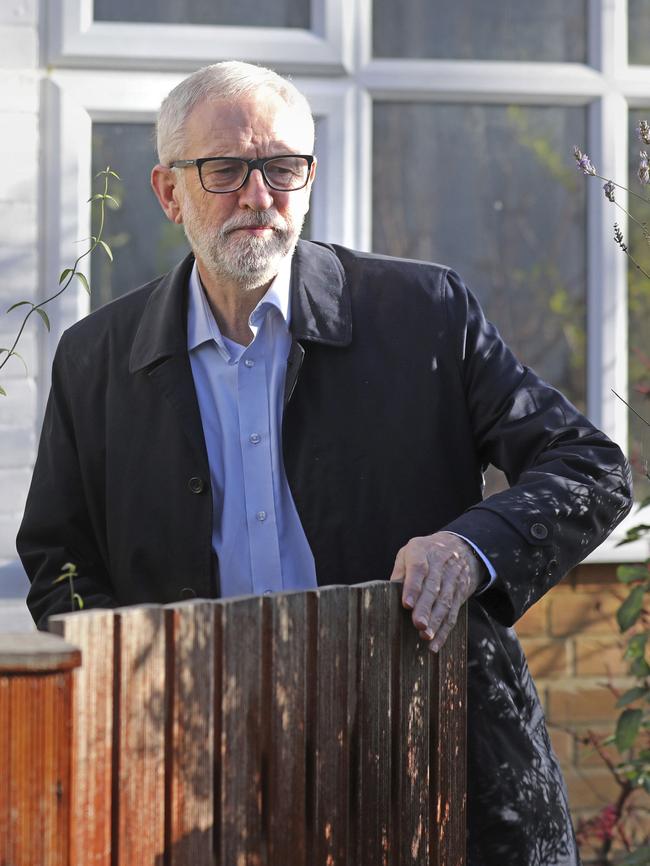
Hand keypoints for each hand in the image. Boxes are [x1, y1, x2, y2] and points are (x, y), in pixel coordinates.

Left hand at [389, 531, 482, 651]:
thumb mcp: (409, 552)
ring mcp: (452, 579)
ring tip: (426, 636)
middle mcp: (440, 564)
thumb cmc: (424, 553)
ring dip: (436, 621)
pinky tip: (436, 644)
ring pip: (445, 602)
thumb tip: (387, 594)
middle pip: (433, 588)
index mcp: (422, 551)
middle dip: (426, 608)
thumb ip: (399, 572)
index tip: (407, 604)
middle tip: (419, 625)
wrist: (460, 546)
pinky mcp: (459, 593)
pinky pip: (453, 613)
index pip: (418, 568)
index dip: (413, 586)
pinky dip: (445, 631)